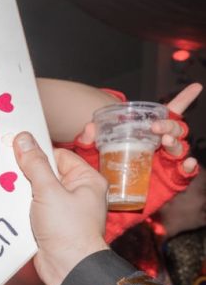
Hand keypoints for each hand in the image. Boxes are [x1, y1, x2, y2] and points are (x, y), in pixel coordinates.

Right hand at [13, 132, 108, 284]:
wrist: (68, 268)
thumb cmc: (67, 229)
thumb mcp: (48, 191)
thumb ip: (34, 164)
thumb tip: (23, 139)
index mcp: (86, 180)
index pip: (58, 155)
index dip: (37, 154)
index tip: (15, 152)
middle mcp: (77, 193)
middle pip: (45, 173)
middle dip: (25, 175)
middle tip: (8, 175)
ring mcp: (64, 210)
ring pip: (36, 191)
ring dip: (21, 193)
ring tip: (8, 193)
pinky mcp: (52, 224)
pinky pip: (33, 208)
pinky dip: (21, 208)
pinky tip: (11, 209)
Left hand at [71, 82, 200, 172]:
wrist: (106, 198)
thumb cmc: (103, 171)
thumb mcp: (91, 153)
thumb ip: (89, 140)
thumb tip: (89, 127)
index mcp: (148, 134)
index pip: (168, 114)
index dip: (183, 100)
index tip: (196, 87)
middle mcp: (161, 146)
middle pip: (175, 129)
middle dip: (169, 125)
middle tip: (155, 127)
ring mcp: (168, 163)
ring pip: (180, 148)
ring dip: (175, 143)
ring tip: (165, 141)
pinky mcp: (171, 181)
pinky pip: (185, 173)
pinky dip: (188, 167)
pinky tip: (187, 163)